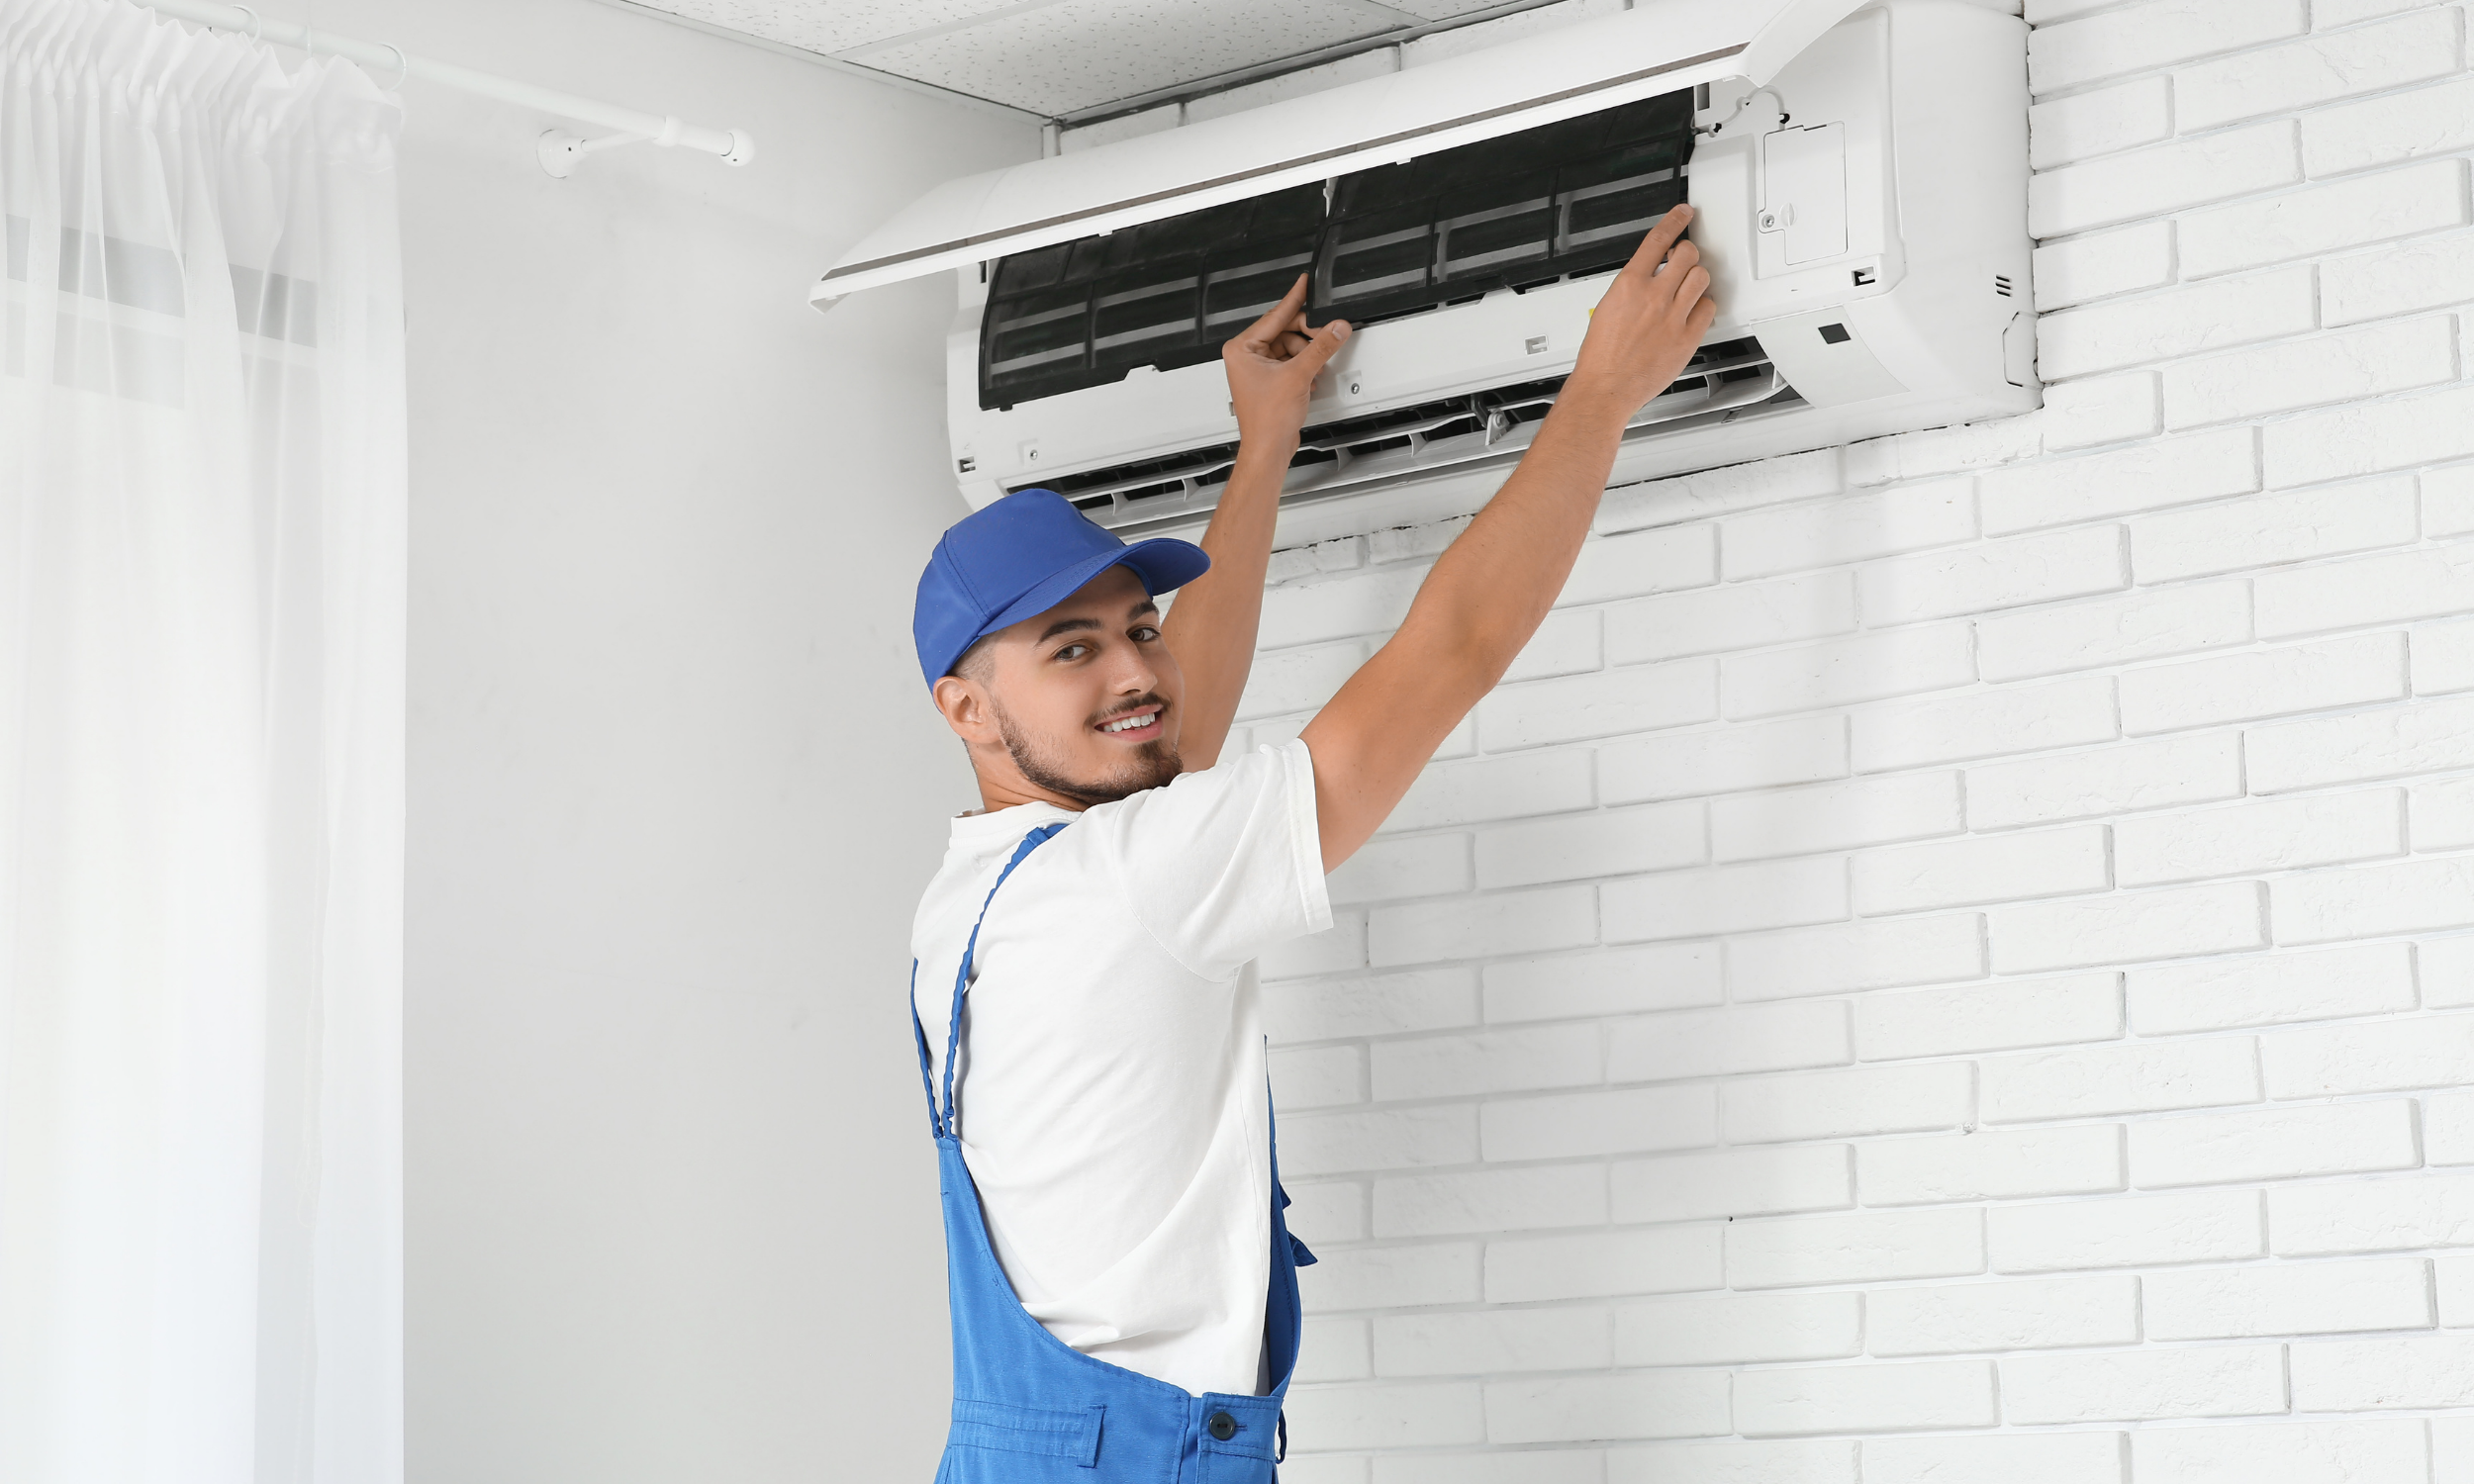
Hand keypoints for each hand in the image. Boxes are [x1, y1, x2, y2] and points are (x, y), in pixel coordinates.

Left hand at [1223, 275, 1350, 447]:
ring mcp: (1257, 368)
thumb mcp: (1299, 375)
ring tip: (1314, 369)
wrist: (1268, 448)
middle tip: (1325, 334)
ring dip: (1308, 355)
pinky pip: (1291, 361)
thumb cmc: (1266, 420)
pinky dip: (1304, 367)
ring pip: (1291, 346)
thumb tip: (1336, 327)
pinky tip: (1310, 378)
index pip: (1274, 315)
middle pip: (1285, 330)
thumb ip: (1321, 347)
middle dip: (1307, 337)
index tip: (1304, 282)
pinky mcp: (1269, 379)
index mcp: (1241, 348)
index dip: (1294, 299)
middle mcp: (1246, 355)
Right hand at [1566, 204, 1717, 414]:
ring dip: (1696, 277)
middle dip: (1687, 254)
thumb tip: (1647, 277)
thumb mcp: (1606, 309)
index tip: (1683, 213)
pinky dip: (1703, 306)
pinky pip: (1708, 308)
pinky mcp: (1687, 337)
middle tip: (1683, 260)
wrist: (1605, 387)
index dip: (1675, 221)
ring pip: (1701, 277)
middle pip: (1687, 255)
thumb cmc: (1601, 356)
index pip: (1657, 240)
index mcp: (1629, 285)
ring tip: (1688, 287)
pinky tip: (1693, 311)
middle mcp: (1654, 297)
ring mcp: (1673, 316)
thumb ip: (1631, 289)